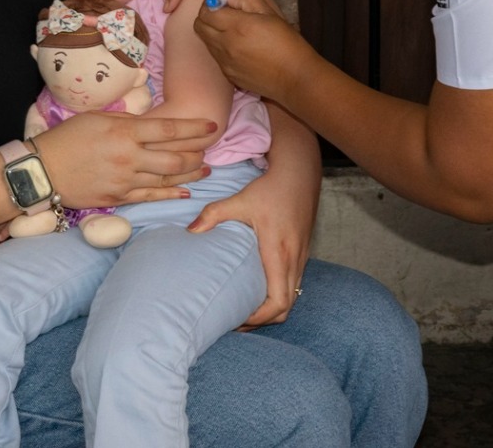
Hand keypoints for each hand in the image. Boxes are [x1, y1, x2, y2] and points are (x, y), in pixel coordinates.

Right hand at [34, 109, 216, 208]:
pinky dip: (170, 195)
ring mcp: (124, 181)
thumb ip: (127, 121)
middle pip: (175, 157)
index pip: (169, 129)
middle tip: (210, 148)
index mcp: (124, 133)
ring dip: (190, 174)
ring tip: (205, 169)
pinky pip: (150, 198)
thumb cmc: (67, 138)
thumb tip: (150, 125)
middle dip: (197, 153)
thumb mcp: (97, 118)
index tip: (212, 125)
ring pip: (167, 180)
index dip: (195, 128)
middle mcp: (129, 157)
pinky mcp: (118, 199)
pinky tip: (185, 192)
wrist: (42, 171)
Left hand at [188, 167, 312, 328]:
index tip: (238, 318)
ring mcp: (302, 257)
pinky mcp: (302, 251)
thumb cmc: (272, 187)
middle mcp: (294, 260)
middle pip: (286, 308)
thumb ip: (214, 214)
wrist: (300, 172)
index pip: (278, 302)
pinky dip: (278, 293)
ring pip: (292, 296)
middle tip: (236, 319)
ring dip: (271, 307)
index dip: (260, 318)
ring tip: (244, 307)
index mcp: (279, 253)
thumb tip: (190, 230)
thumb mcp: (241, 199)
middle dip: (262, 319)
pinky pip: (293, 283)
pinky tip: (258, 286)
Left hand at [192, 0, 318, 109]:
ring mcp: (225, 62)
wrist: (295, 77)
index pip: (206, 11)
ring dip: (212, 33)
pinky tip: (240, 49)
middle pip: (198, 26)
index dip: (210, 4)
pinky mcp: (228, 74)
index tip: (221, 3)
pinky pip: (216, 57)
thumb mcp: (270, 13)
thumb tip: (227, 0)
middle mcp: (226, 45)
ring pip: (205, 41)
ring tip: (233, 32)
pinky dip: (221, 49)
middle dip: (206, 17)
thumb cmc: (287, 42)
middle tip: (222, 15)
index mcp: (237, 26)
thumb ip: (246, 0)